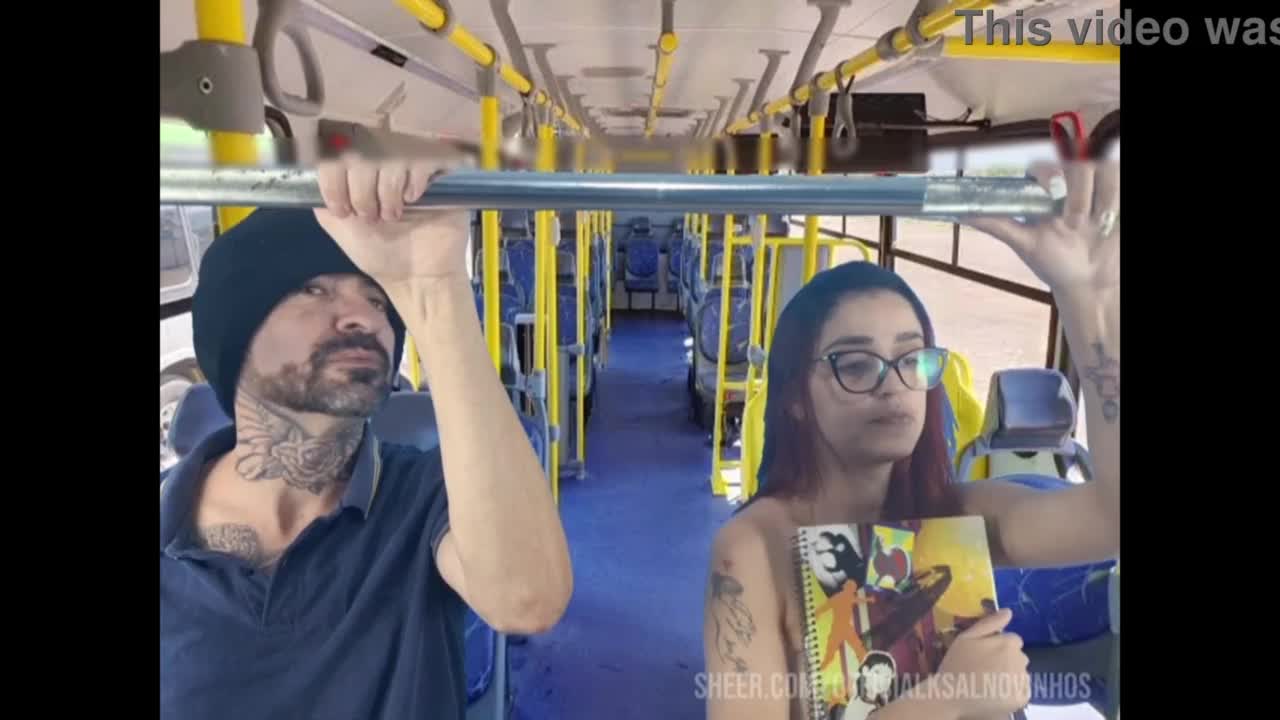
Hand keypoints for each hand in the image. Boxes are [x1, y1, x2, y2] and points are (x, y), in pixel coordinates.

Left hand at [313, 151, 470, 286]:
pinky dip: (412, 182)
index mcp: (357, 175)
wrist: (419, 277)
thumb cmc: (381, 254)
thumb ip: (323, 200)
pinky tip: (411, 200)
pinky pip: (423, 160)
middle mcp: (383, 166)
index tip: (341, 209)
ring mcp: (411, 168)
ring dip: (387, 189)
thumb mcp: (340, 228)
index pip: (337, 151)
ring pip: (392, 155)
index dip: (333, 178)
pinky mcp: (439, 175)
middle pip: (363, 151)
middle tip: (369, 216)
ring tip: (392, 215)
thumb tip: (310, 176)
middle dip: (361, 188)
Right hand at [935, 609, 1029, 717]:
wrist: (952, 694)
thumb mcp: (967, 637)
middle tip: (985, 670)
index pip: (1012, 641)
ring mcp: (1022, 680)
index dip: (998, 647)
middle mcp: (1020, 659)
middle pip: (1018, 657)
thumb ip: (989, 623)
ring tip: (989, 683)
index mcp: (1008, 643)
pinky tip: (995, 693)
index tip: (984, 656)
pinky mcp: (1021, 697)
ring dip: (1009, 676)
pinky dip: (1012, 691)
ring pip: (1020, 673)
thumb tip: (1009, 612)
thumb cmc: (956, 663)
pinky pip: (1021, 690)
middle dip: (1006, 661)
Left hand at [966, 161, 1118, 301]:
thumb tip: (960, 213)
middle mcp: (1070, 184)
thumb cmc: (1055, 262)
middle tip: (1072, 219)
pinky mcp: (1114, 194)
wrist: (1090, 282)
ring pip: (1097, 166)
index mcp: (1044, 192)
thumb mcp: (1024, 243)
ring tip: (1088, 224)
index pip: (1043, 163)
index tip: (1048, 187)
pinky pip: (1115, 176)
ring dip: (1094, 196)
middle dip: (1074, 188)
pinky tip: (1105, 219)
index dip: (1046, 169)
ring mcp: (1095, 188)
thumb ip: (996, 224)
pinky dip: (1111, 197)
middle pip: (1074, 161)